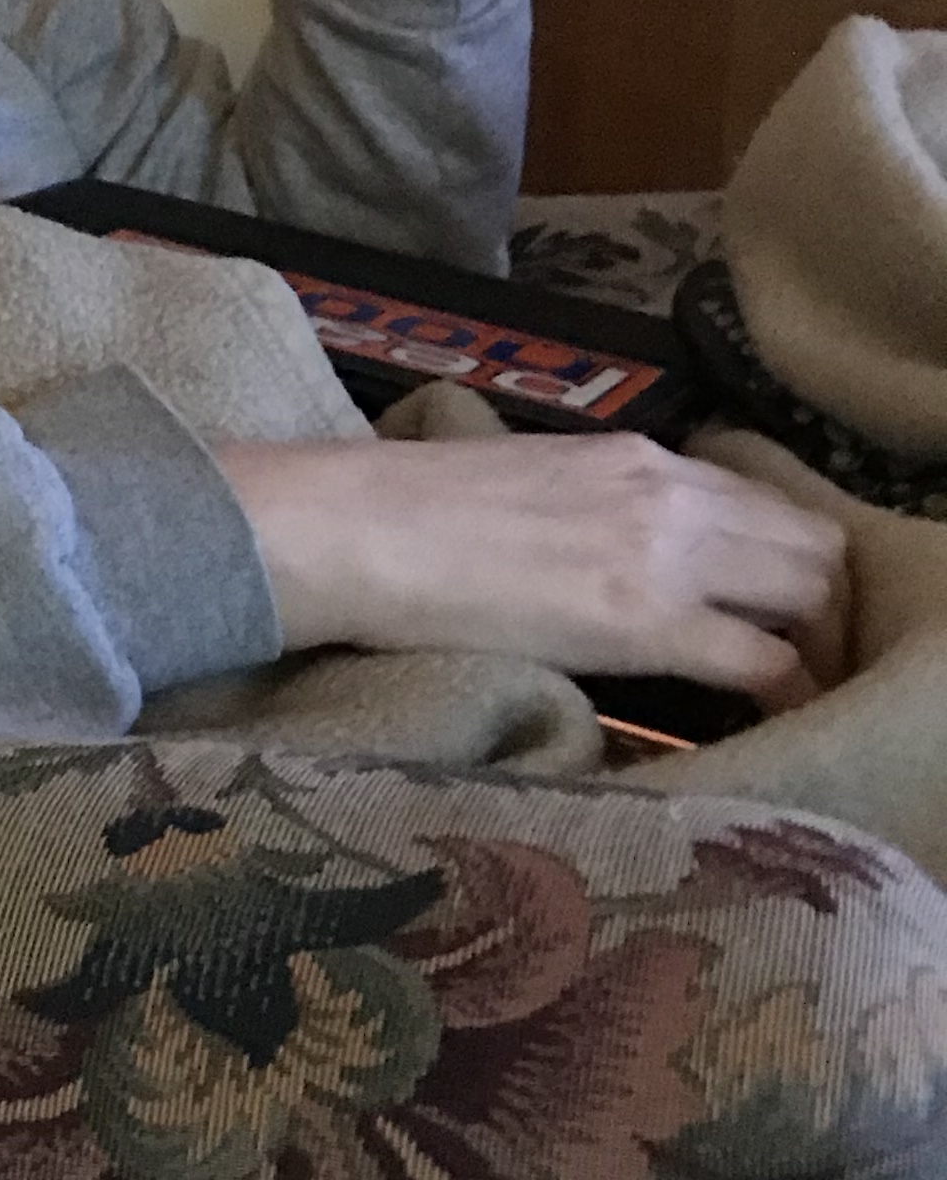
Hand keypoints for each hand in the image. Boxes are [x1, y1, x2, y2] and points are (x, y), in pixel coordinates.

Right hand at [213, 432, 848, 709]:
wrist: (353, 527)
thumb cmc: (406, 513)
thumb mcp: (527, 487)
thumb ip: (592, 509)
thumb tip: (608, 557)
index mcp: (639, 458)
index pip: (771, 503)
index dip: (790, 562)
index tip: (777, 611)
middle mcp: (671, 491)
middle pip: (815, 546)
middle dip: (827, 608)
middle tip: (802, 663)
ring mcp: (666, 552)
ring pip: (812, 595)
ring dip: (817, 646)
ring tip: (791, 695)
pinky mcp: (645, 622)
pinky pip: (764, 661)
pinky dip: (785, 692)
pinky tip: (770, 721)